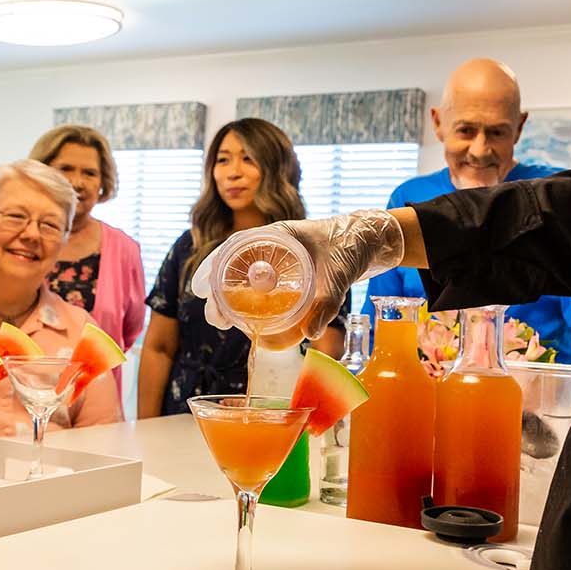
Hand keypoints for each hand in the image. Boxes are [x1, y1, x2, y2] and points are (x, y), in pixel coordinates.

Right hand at [193, 210, 404, 347]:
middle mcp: (274, 246)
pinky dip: (252, 301)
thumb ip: (328, 302)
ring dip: (232, 298)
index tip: (201, 289)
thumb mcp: (340, 274)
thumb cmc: (352, 246)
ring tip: (224, 322)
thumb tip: (311, 334)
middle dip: (219, 291)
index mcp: (279, 235)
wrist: (369, 240)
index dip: (214, 266)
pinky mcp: (289, 274)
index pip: (236, 247)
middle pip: (235, 266)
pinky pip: (263, 288)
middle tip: (215, 318)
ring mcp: (280, 260)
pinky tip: (246, 319)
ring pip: (245, 278)